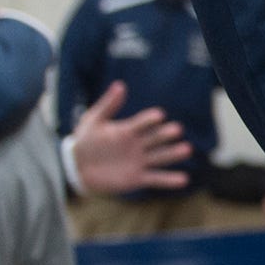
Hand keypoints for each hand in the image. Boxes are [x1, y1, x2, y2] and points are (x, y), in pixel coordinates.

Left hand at [70, 83, 192, 194]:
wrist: (77, 167)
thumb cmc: (85, 141)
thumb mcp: (93, 121)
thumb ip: (107, 105)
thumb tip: (120, 85)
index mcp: (128, 130)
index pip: (142, 123)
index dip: (150, 119)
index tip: (159, 115)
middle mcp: (138, 145)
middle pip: (155, 138)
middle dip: (165, 134)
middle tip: (177, 130)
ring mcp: (139, 162)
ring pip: (160, 157)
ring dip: (173, 154)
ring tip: (186, 149)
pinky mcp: (138, 178)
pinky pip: (156, 179)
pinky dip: (169, 180)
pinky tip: (183, 179)